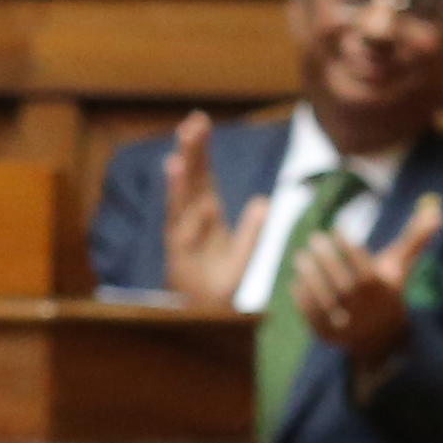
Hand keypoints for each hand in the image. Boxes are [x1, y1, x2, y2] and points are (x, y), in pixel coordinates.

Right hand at [156, 113, 263, 303]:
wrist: (204, 321)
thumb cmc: (217, 287)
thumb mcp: (241, 258)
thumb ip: (250, 231)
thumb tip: (263, 201)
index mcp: (203, 217)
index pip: (201, 176)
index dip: (200, 150)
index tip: (200, 120)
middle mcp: (189, 223)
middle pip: (189, 182)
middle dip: (190, 153)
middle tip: (193, 122)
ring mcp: (182, 239)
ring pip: (181, 203)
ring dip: (181, 179)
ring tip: (182, 152)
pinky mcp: (179, 258)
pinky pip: (185, 234)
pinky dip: (190, 215)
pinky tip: (193, 193)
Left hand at [285, 191, 442, 375]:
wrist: (382, 336)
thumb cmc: (388, 289)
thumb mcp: (400, 265)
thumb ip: (415, 238)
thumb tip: (435, 210)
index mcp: (384, 292)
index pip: (365, 268)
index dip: (349, 248)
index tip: (335, 228)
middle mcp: (368, 311)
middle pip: (345, 285)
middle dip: (327, 260)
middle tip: (313, 238)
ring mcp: (349, 326)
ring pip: (327, 302)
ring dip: (311, 278)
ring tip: (300, 257)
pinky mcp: (332, 338)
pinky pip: (314, 320)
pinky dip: (304, 302)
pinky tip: (296, 283)